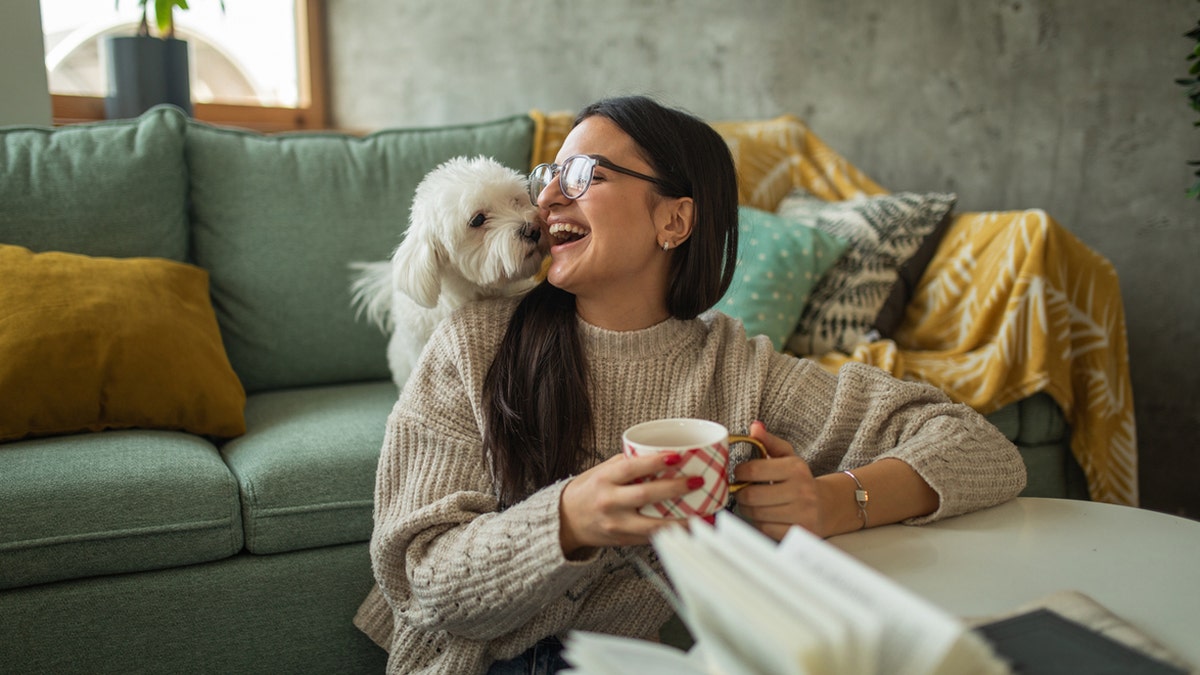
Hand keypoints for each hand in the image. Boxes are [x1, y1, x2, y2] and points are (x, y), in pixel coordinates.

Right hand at [559, 451, 701, 556]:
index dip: (655, 462)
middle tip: (696, 481)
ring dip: (680, 519)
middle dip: (674, 488)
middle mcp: (609, 502)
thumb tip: (659, 454)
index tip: (677, 456)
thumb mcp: (601, 472)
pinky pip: (651, 537)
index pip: (632, 468)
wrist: (565, 521)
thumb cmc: (586, 492)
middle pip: (645, 495)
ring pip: (652, 524)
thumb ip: (626, 464)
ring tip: (701, 512)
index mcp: (604, 480)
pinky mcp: (623, 540)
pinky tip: (686, 528)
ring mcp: (616, 524)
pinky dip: (671, 533)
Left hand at [732, 421, 826, 540]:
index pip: (753, 470)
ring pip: (756, 513)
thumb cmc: (800, 479)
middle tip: (741, 491)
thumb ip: (769, 442)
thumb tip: (755, 427)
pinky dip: (759, 523)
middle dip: (740, 493)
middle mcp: (801, 491)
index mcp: (796, 468)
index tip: (738, 474)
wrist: (828, 505)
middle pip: (751, 495)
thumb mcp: (788, 457)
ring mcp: (802, 513)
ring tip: (751, 503)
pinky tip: (764, 515)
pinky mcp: (799, 532)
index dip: (738, 472)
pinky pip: (765, 529)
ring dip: (748, 509)